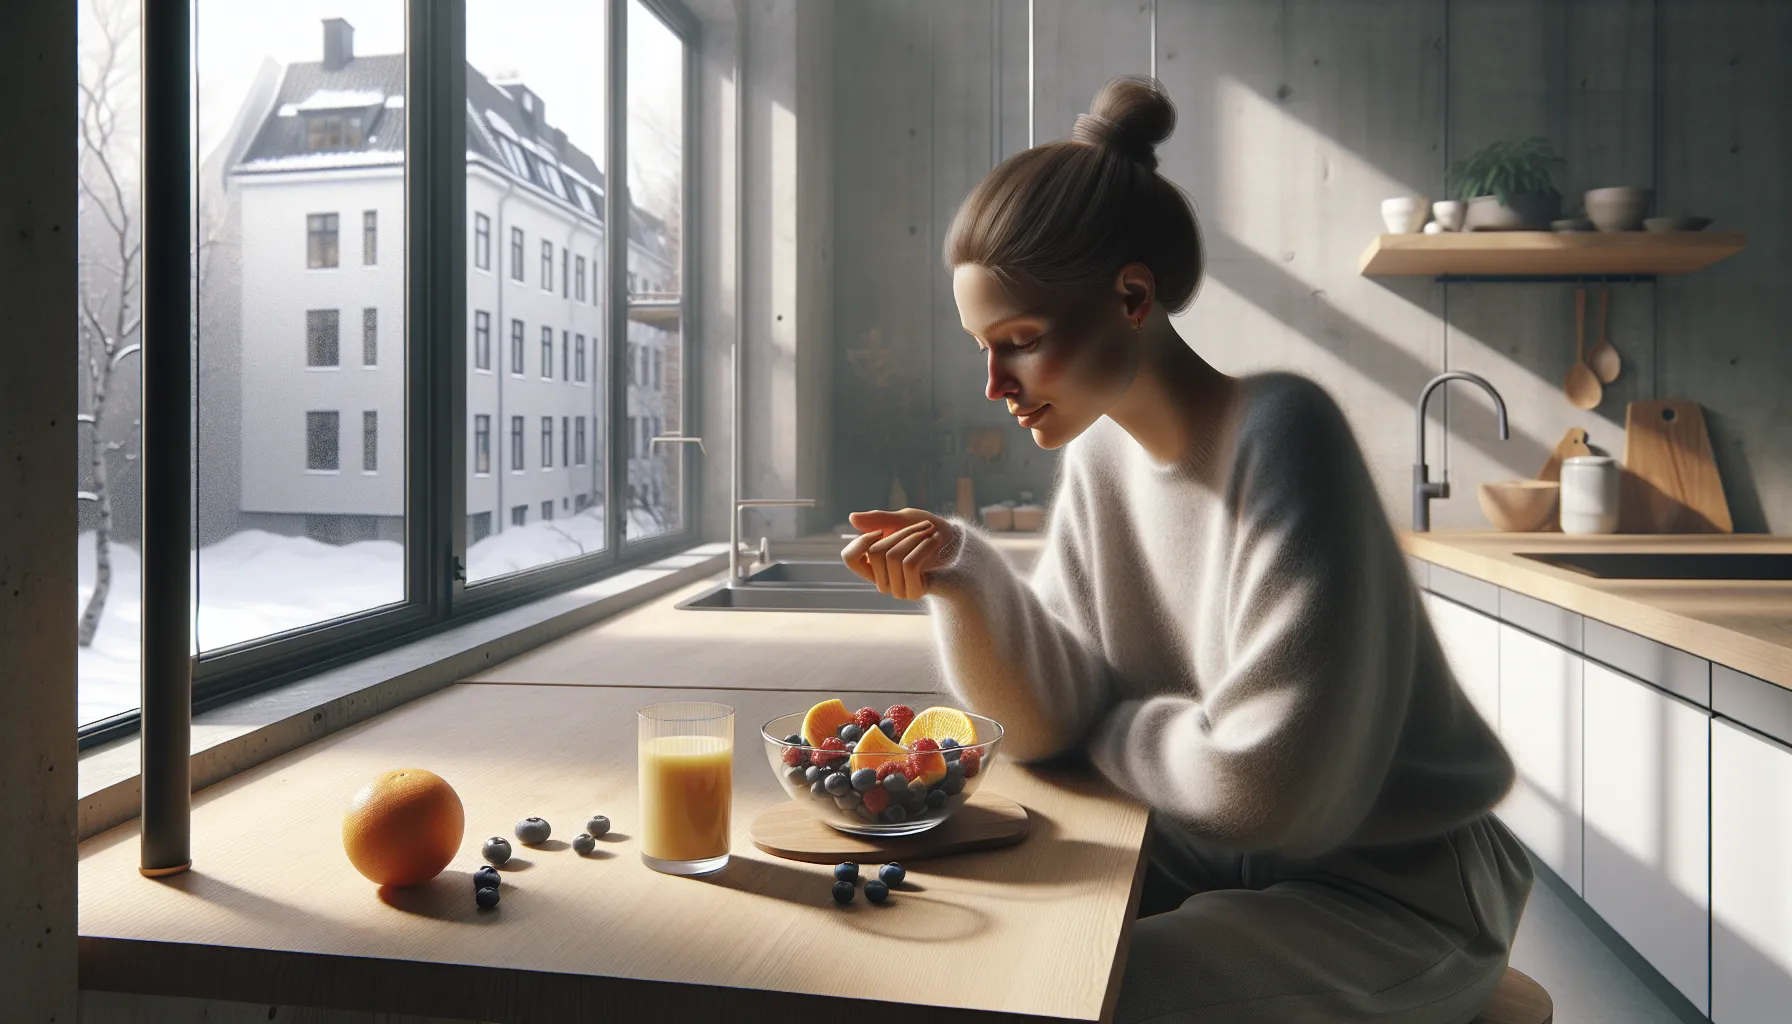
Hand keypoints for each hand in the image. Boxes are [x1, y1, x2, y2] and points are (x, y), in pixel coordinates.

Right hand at [841, 508, 956, 599]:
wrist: (960, 547)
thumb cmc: (930, 533)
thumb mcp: (905, 519)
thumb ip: (880, 519)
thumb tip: (852, 518)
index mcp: (875, 566)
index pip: (850, 559)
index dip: (861, 542)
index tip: (880, 531)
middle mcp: (883, 581)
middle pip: (875, 551)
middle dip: (900, 532)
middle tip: (922, 526)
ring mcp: (898, 589)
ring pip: (893, 556)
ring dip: (915, 536)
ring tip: (930, 532)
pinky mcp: (915, 591)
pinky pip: (909, 564)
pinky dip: (923, 546)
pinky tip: (935, 541)